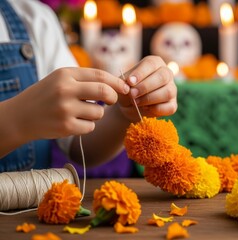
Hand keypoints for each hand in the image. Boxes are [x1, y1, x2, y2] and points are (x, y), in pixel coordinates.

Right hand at [5, 67, 129, 140]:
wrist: (20, 116)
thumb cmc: (47, 96)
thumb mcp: (61, 79)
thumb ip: (85, 79)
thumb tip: (116, 84)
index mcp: (65, 74)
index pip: (100, 75)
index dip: (117, 82)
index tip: (125, 88)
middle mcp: (65, 89)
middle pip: (104, 92)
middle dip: (113, 97)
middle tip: (111, 101)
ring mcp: (65, 109)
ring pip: (99, 113)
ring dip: (96, 114)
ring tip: (81, 112)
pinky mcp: (66, 126)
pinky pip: (91, 126)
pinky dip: (87, 125)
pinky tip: (74, 122)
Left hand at [118, 56, 177, 121]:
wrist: (129, 105)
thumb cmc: (127, 90)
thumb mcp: (122, 84)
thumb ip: (124, 83)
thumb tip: (130, 87)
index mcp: (155, 63)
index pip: (151, 63)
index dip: (141, 73)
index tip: (130, 82)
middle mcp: (166, 74)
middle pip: (163, 76)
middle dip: (146, 86)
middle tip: (132, 94)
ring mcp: (172, 89)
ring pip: (168, 92)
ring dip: (150, 98)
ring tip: (136, 102)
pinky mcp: (172, 104)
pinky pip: (170, 107)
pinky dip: (157, 109)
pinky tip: (146, 109)